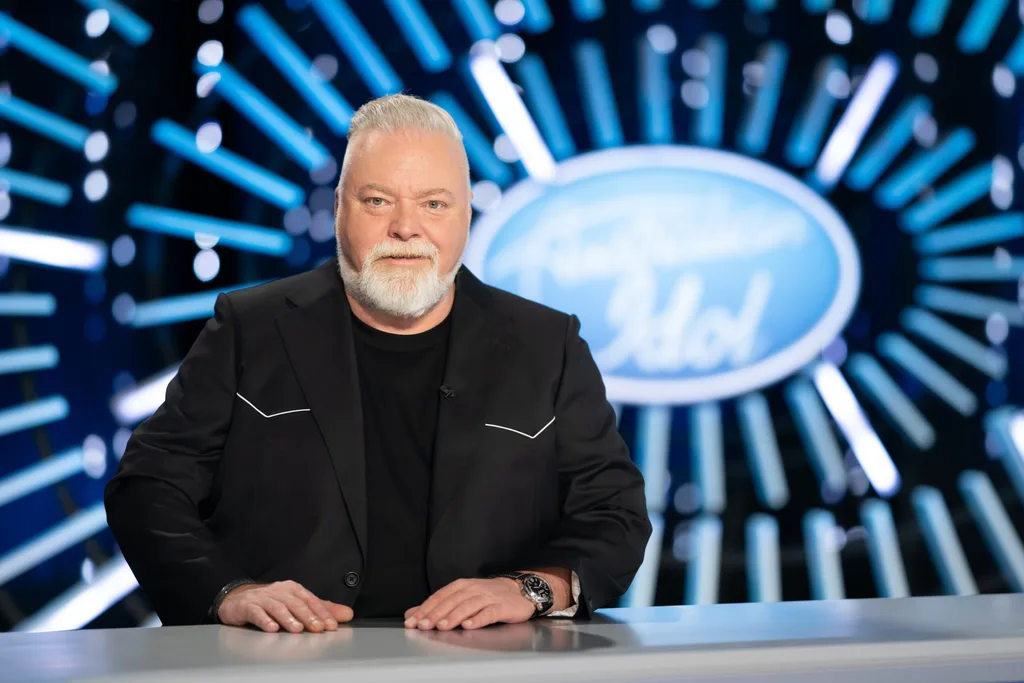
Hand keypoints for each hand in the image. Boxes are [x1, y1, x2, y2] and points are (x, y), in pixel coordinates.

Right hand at [217, 580, 352, 632]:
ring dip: (288, 618)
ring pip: (278, 607)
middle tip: (317, 628)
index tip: (331, 625)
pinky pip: (257, 612)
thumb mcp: (298, 604)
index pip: (311, 600)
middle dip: (308, 616)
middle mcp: (280, 591)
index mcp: (294, 589)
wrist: (239, 599)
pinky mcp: (247, 606)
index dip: (322, 613)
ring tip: (297, 629)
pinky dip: (265, 620)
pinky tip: (272, 628)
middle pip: (296, 603)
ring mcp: (263, 598)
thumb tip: (347, 614)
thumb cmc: (272, 602)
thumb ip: (322, 609)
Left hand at [403, 578, 535, 630]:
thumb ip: (438, 605)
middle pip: (452, 601)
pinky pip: (489, 612)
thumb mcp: (462, 596)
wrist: (519, 591)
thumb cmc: (487, 596)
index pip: (440, 596)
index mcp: (461, 586)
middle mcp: (473, 589)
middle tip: (423, 625)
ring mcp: (488, 597)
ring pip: (468, 606)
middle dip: (435, 614)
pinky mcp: (502, 606)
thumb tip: (412, 614)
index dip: (425, 608)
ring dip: (454, 616)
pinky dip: (478, 619)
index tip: (413, 620)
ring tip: (442, 626)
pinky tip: (469, 626)